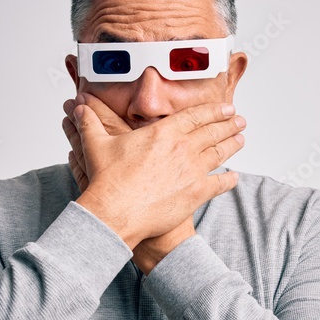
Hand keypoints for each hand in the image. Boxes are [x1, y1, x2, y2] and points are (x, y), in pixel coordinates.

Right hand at [59, 92, 244, 256]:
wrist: (116, 212)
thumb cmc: (107, 181)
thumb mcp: (96, 146)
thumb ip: (90, 124)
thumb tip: (78, 108)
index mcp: (163, 133)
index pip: (195, 116)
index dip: (213, 110)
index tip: (226, 107)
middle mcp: (182, 148)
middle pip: (213, 132)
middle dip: (229, 124)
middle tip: (240, 120)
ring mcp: (192, 171)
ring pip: (219, 154)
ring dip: (232, 145)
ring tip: (241, 140)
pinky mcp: (196, 194)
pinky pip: (218, 185)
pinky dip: (228, 181)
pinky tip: (235, 178)